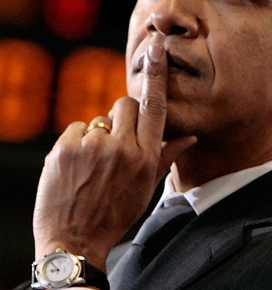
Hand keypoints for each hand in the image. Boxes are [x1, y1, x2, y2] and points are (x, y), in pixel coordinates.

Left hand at [32, 35, 196, 270]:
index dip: (157, 76)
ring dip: (98, 136)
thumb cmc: (115, 215)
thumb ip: (166, 157)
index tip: (156, 50)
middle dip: (124, 117)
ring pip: (100, 120)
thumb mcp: (147, 189)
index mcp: (147, 157)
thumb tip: (189, 137)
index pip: (156, 107)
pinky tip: (77, 166)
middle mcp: (122, 148)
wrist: (75, 240)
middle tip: (117, 141)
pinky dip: (77, 143)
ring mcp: (93, 147)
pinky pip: (76, 129)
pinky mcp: (65, 148)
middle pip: (127, 105)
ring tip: (93, 165)